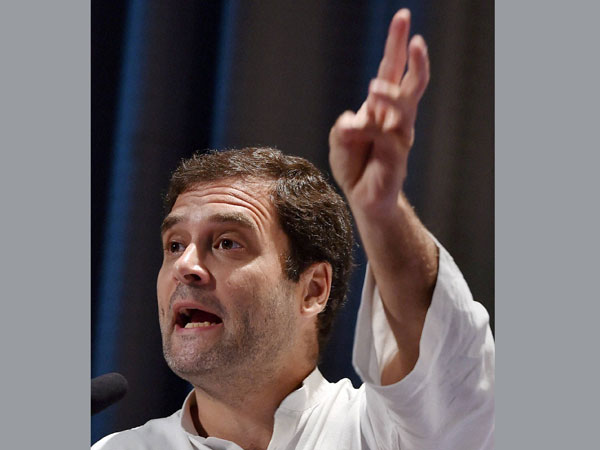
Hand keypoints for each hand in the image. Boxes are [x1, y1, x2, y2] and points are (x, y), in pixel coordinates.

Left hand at [329, 9, 429, 213]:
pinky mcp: (397, 155)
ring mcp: (399, 135)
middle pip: (409, 82)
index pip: (391, 70)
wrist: (362, 199)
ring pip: (403, 106)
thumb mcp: (340, 141)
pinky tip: (351, 131)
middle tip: (416, 38)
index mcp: (381, 107)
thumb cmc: (353, 166)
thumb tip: (356, 120)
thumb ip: (344, 127)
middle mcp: (395, 117)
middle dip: (414, 58)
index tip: (403, 17)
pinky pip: (385, 134)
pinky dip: (365, 130)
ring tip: (372, 88)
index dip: (396, 45)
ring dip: (388, 94)